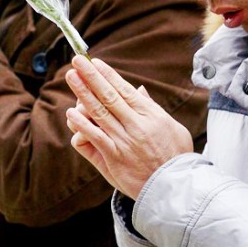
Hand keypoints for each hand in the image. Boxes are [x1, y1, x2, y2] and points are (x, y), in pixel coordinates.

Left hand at [65, 55, 193, 198]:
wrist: (175, 186)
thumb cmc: (176, 156)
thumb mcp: (172, 127)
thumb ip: (153, 108)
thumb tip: (139, 90)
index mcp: (151, 115)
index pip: (125, 90)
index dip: (108, 75)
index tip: (96, 62)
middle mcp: (137, 124)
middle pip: (109, 95)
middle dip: (91, 76)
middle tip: (78, 60)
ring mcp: (124, 140)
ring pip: (99, 112)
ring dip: (83, 92)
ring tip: (72, 77)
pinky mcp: (115, 157)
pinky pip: (95, 137)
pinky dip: (82, 124)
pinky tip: (72, 114)